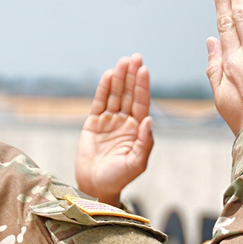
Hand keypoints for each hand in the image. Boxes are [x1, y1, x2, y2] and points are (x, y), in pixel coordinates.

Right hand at [75, 54, 153, 205]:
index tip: (144, 70)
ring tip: (122, 61)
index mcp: (138, 130)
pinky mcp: (94, 123)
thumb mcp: (136, 163)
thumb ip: (144, 142)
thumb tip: (149, 119)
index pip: (142, 103)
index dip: (143, 86)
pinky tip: (108, 75)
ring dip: (119, 78)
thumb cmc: (119, 177)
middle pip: (129, 94)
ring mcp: (109, 121)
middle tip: (135, 57)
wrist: (96, 186)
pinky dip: (103, 89)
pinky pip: (99, 102)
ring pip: (115, 95)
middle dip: (132, 76)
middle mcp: (125, 122)